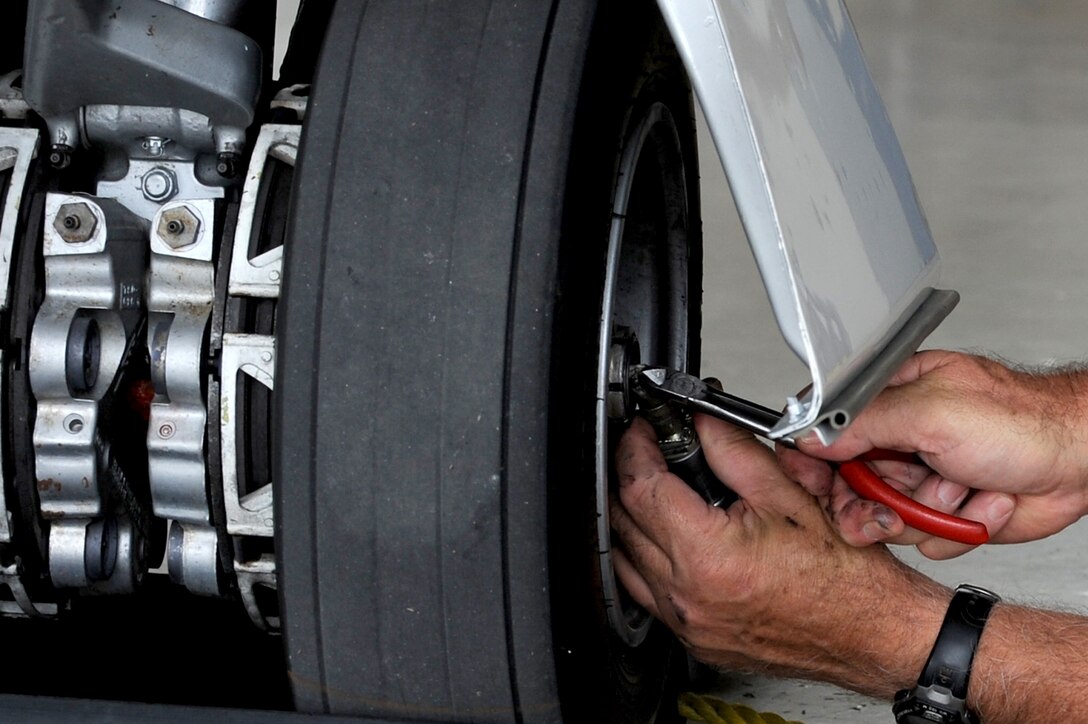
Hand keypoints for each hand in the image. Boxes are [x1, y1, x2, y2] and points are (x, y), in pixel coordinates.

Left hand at [609, 415, 945, 693]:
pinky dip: (644, 562)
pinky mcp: (694, 639)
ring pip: (625, 561)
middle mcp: (688, 596)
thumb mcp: (789, 495)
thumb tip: (701, 423)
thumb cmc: (844, 579)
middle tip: (650, 453)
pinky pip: (645, 595)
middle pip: (625, 522)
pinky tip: (664, 541)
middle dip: (630, 478)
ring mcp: (688, 623)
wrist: (870, 632)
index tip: (643, 432)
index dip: (636, 449)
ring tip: (656, 492)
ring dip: (631, 521)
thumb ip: (734, 452)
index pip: (641, 488)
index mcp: (708, 557)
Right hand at [778, 350, 1087, 557]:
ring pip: (883, 516)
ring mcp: (920, 477)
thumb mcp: (929, 411)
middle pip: (847, 484)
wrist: (1077, 462)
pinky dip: (954, 528)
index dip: (814, 461)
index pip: (827, 430)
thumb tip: (811, 435)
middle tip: (892, 506)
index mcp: (889, 400)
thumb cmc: (1021, 420)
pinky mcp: (943, 512)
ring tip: (960, 488)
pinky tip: (979, 501)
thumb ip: (863, 422)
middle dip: (873, 500)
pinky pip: (923, 538)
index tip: (815, 481)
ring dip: (926, 511)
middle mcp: (900, 439)